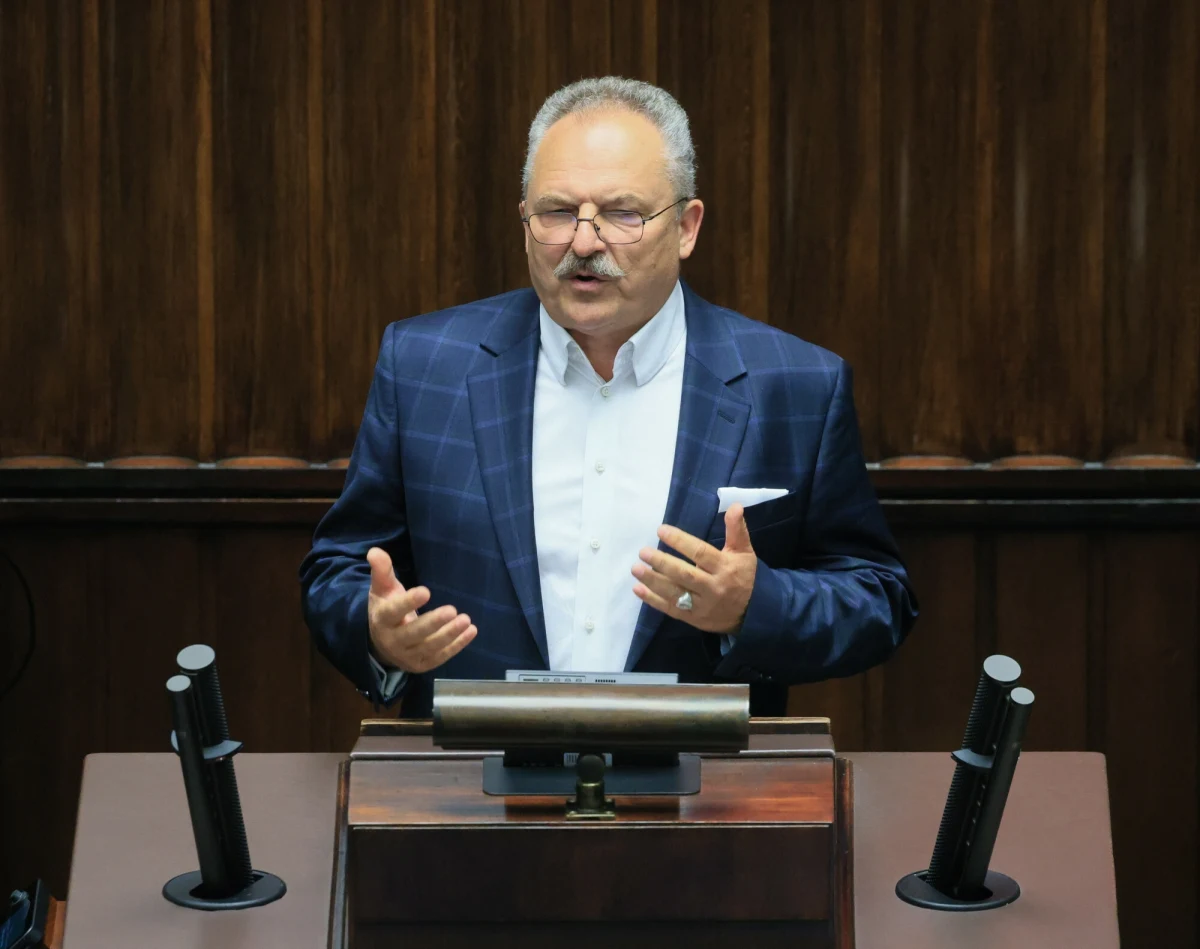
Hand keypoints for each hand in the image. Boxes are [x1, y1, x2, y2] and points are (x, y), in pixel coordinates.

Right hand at [366, 547, 476, 672]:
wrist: (381, 644)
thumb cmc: (386, 609)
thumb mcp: (382, 589)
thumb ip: (381, 570)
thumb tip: (375, 551)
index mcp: (382, 620)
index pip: (393, 612)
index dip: (408, 603)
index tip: (426, 591)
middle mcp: (393, 641)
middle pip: (413, 634)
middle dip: (433, 623)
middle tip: (452, 610)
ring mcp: (408, 656)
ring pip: (429, 647)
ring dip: (449, 635)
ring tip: (466, 620)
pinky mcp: (422, 665)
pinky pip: (441, 657)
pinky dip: (457, 646)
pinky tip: (471, 631)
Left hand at [630, 503, 757, 633]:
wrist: (754, 613)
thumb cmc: (744, 576)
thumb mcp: (744, 552)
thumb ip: (736, 529)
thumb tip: (735, 505)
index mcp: (724, 568)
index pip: (700, 553)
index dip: (680, 541)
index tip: (661, 530)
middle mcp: (713, 587)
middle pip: (684, 574)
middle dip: (662, 562)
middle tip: (643, 552)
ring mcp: (702, 605)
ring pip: (675, 593)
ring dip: (653, 581)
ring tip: (636, 569)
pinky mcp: (694, 618)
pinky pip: (671, 609)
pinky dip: (653, 600)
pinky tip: (638, 589)